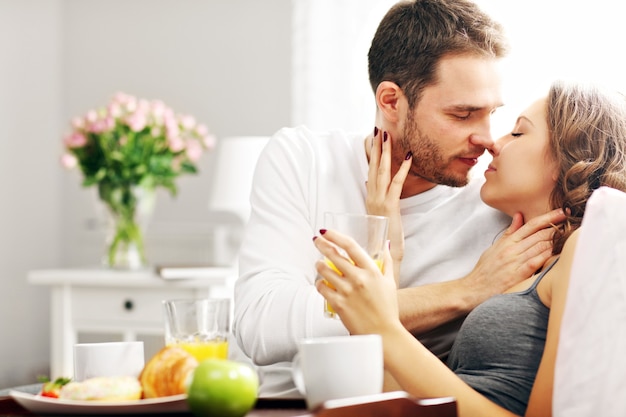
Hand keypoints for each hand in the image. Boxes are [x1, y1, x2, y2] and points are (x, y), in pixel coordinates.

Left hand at [314, 229, 398, 335]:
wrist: (383, 333)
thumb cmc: (387, 309)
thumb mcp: (390, 282)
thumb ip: (387, 262)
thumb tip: (385, 245)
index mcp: (372, 271)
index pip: (351, 246)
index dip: (336, 236)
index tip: (326, 231)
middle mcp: (359, 279)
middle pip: (334, 255)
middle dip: (322, 245)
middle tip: (316, 241)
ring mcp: (347, 291)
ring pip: (325, 271)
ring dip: (319, 265)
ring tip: (319, 264)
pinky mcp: (338, 304)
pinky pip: (322, 288)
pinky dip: (319, 284)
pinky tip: (321, 283)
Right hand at [366, 128, 411, 283]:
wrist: (381, 257)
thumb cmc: (383, 239)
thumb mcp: (381, 218)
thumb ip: (378, 203)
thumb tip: (373, 190)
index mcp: (370, 198)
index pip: (371, 172)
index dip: (372, 155)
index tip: (374, 139)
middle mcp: (372, 197)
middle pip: (374, 167)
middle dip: (377, 148)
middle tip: (378, 130)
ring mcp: (379, 201)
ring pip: (382, 172)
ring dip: (385, 153)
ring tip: (387, 136)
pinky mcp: (389, 206)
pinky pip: (396, 184)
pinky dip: (403, 170)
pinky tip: (409, 157)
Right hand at [464, 208, 566, 299]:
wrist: (473, 289)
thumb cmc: (485, 270)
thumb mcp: (494, 248)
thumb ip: (509, 233)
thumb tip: (519, 216)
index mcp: (507, 242)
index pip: (530, 225)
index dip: (547, 218)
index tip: (560, 212)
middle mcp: (512, 249)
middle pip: (539, 234)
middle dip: (556, 226)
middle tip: (572, 220)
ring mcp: (515, 261)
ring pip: (540, 246)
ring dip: (556, 239)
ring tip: (571, 233)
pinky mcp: (518, 275)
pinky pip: (536, 261)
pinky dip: (548, 255)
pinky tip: (559, 251)